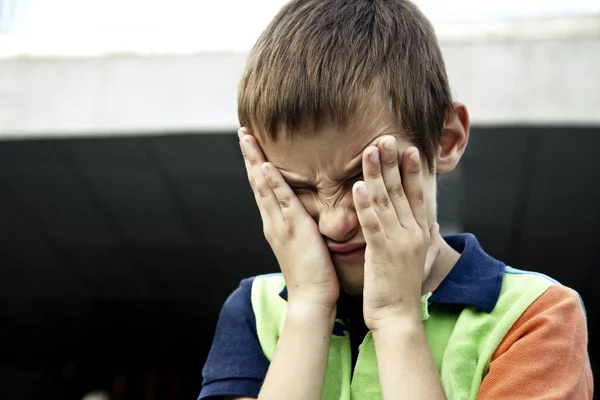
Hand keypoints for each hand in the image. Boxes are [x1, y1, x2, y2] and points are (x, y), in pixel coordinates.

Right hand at [238, 128, 338, 310]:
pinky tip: (267, 166)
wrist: (311, 299)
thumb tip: (306, 211)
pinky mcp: (294, 230)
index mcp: (276, 223)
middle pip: (257, 182)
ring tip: (247, 138)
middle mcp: (272, 221)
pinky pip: (283, 202)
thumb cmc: (314, 273)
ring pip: (264, 187)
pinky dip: (273, 183)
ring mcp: (280, 225)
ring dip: (255, 161)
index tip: (253, 144)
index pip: (264, 188)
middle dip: (250, 156)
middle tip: (243, 131)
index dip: (257, 165)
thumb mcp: (305, 242)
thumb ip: (301, 224)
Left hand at [353, 136, 437, 329]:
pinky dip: (365, 204)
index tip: (409, 148)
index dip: (414, 170)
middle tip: (387, 138)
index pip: (419, 194)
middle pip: (403, 191)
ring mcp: (399, 242)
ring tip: (370, 151)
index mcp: (420, 233)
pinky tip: (358, 187)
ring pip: (386, 201)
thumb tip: (432, 220)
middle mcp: (413, 233)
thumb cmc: (401, 286)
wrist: (398, 317)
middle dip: (394, 162)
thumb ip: (421, 235)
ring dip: (377, 174)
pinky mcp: (382, 253)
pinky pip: (372, 224)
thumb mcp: (416, 256)